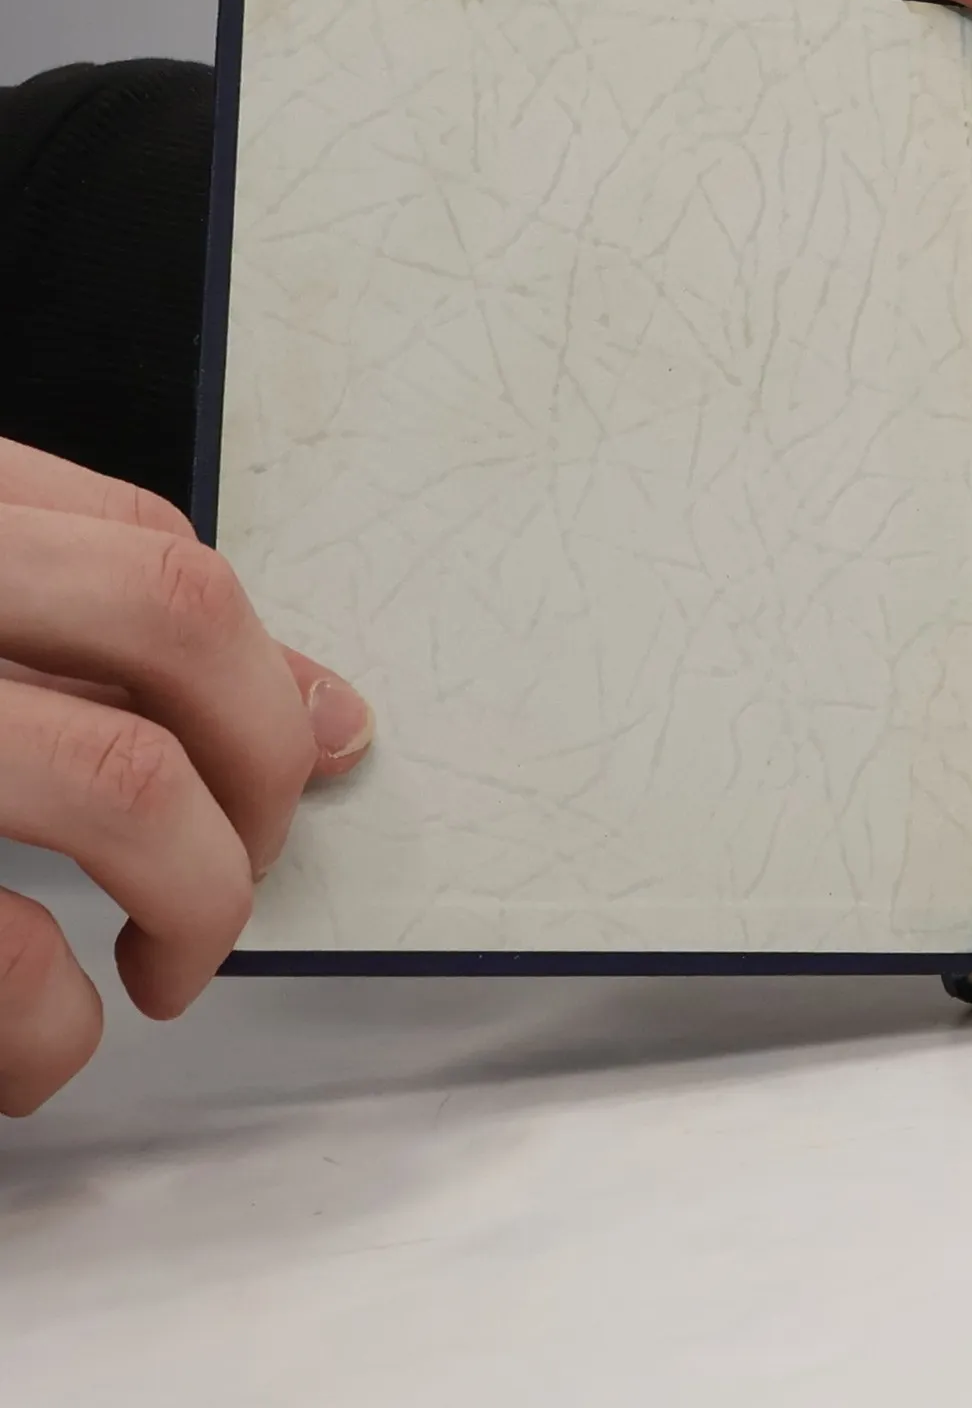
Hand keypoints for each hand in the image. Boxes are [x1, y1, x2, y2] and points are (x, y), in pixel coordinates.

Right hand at [0, 439, 372, 1114]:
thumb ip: (91, 644)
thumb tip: (323, 713)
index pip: (145, 541)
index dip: (257, 657)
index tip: (318, 742)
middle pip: (174, 613)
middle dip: (260, 752)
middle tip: (253, 856)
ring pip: (119, 776)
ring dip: (196, 892)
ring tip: (170, 963)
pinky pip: (5, 953)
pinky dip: (52, 1028)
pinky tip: (44, 1047)